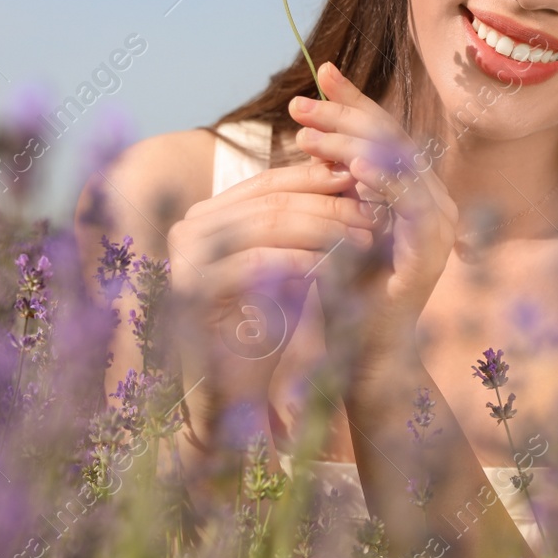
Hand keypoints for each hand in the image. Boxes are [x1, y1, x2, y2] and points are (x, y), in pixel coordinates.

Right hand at [165, 155, 375, 418]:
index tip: (362, 184)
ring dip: (323, 229)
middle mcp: (189, 227)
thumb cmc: (267, 320)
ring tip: (363, 239)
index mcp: (208, 213)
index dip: (316, 181)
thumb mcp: (288, 261)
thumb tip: (348, 171)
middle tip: (371, 215)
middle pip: (270, 202)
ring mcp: (185, 256)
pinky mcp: (193, 286)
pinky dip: (300, 260)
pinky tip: (334, 266)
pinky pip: (257, 262)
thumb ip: (302, 221)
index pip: (267, 183)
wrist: (235, 385)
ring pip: (266, 226)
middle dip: (327, 207)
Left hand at [287, 62, 458, 354]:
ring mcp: (438, 227)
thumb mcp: (334, 224)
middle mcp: (434, 201)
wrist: (364, 356)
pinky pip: (410, 207)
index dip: (354, 102)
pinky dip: (385, 184)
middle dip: (343, 118)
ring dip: (354, 146)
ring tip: (311, 134)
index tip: (320, 74)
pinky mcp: (432, 254)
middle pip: (392, 141)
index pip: (384, 133)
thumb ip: (332, 184)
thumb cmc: (343, 292)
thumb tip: (306, 134)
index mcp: (413, 191)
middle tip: (299, 106)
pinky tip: (354, 170)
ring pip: (399, 167)